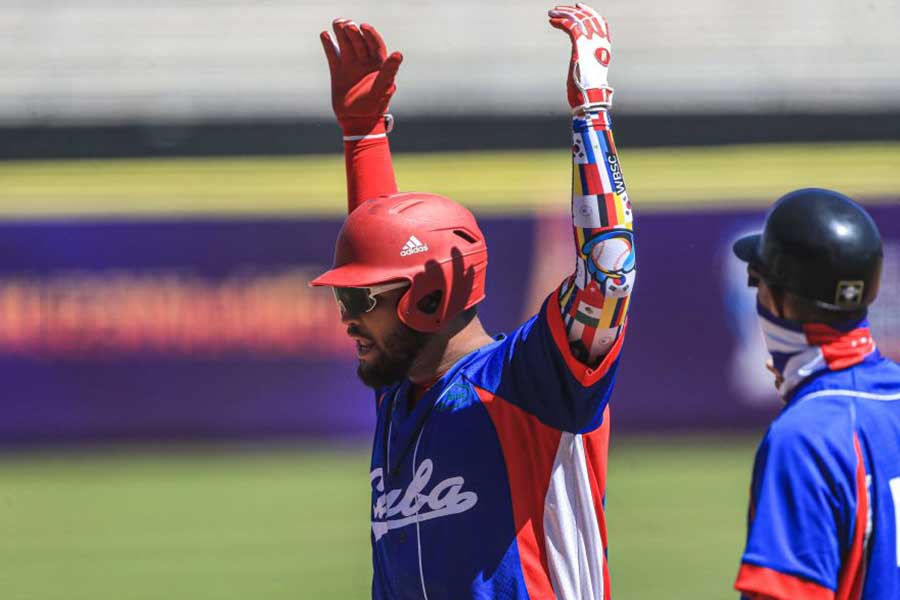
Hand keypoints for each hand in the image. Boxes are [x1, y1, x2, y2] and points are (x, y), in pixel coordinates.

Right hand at [320, 19, 402, 134]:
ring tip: (336, 23)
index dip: (370, 34)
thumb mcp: (383, 86)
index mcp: (378, 64)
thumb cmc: (375, 105)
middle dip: (353, 32)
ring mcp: (351, 66)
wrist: (358, 121)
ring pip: (346, 45)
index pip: (375, 44)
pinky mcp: (338, 72)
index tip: (363, 26)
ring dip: (341, 34)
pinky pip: (333, 55)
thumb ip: (389, 69)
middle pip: (359, 42)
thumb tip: (399, 53)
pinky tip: (324, 35)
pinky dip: (329, 45)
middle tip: (347, 25)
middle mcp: (365, 62)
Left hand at [548, 3, 613, 112]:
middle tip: (559, 8)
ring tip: (551, 12)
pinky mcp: (580, 46)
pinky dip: (560, 22)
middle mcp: (599, 42)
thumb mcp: (589, 71)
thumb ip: (587, 60)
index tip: (578, 7)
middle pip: (588, 18)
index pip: (599, 22)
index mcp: (604, 47)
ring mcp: (591, 43)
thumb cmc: (588, 89)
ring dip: (563, 14)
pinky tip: (552, 21)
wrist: (589, 96)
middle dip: (572, 11)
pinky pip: (570, 26)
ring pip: (578, 19)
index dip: (589, 12)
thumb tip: (581, 62)